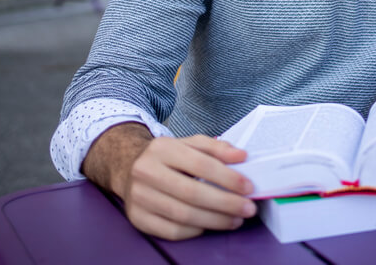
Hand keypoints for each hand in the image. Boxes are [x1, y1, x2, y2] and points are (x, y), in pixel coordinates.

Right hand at [81, 122, 256, 239]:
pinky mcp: (137, 218)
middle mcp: (146, 171)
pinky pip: (171, 231)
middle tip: (248, 208)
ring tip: (235, 220)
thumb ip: (216, 147)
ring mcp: (139, 196)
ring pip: (183, 215)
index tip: (248, 187)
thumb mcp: (189, 144)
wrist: (127, 168)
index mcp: (162, 148)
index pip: (200, 164)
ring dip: (215, 220)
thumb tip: (241, 156)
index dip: (227, 177)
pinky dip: (194, 231)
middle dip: (226, 203)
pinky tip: (209, 226)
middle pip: (192, 193)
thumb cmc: (167, 158)